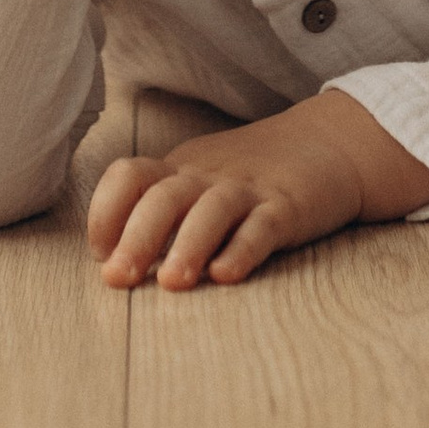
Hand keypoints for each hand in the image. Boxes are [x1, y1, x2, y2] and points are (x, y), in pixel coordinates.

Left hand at [88, 93, 428, 289]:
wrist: (328, 142)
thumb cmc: (250, 173)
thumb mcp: (199, 180)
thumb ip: (161, 211)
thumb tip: (113, 261)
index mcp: (179, 169)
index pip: (129, 176)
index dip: (106, 212)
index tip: (101, 254)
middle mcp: (208, 176)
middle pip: (163, 197)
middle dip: (136, 239)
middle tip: (119, 280)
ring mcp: (249, 188)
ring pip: (211, 209)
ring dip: (188, 246)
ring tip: (173, 284)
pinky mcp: (288, 206)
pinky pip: (263, 226)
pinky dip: (243, 249)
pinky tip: (227, 275)